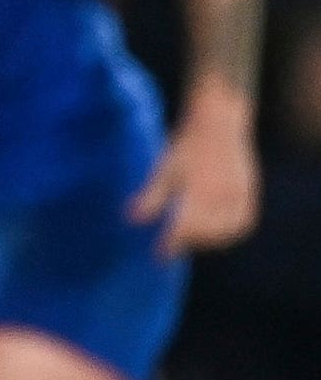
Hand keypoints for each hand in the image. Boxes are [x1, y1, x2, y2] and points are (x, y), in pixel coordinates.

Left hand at [128, 83, 258, 258]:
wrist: (218, 124)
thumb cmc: (186, 147)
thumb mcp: (163, 169)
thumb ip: (150, 197)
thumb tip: (131, 220)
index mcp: (197, 188)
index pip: (184, 227)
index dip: (171, 244)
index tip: (160, 256)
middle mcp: (221, 193)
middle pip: (206, 232)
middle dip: (188, 242)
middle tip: (171, 243)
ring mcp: (238, 193)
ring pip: (227, 230)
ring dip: (210, 241)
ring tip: (192, 239)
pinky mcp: (249, 191)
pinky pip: (243, 222)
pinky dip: (229, 233)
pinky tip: (214, 233)